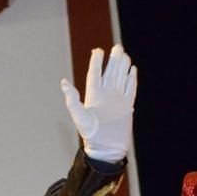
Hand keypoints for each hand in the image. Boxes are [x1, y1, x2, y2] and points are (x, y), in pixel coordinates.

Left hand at [61, 44, 136, 163]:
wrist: (106, 148)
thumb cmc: (90, 135)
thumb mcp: (79, 117)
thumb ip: (72, 100)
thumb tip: (64, 83)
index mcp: (93, 95)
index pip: (95, 74)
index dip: (96, 62)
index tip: (98, 50)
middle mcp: (105, 95)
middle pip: (110, 73)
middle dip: (113, 60)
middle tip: (117, 47)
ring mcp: (116, 100)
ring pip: (120, 78)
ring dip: (122, 67)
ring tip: (124, 54)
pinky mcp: (126, 106)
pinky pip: (129, 89)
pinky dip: (132, 79)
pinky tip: (133, 70)